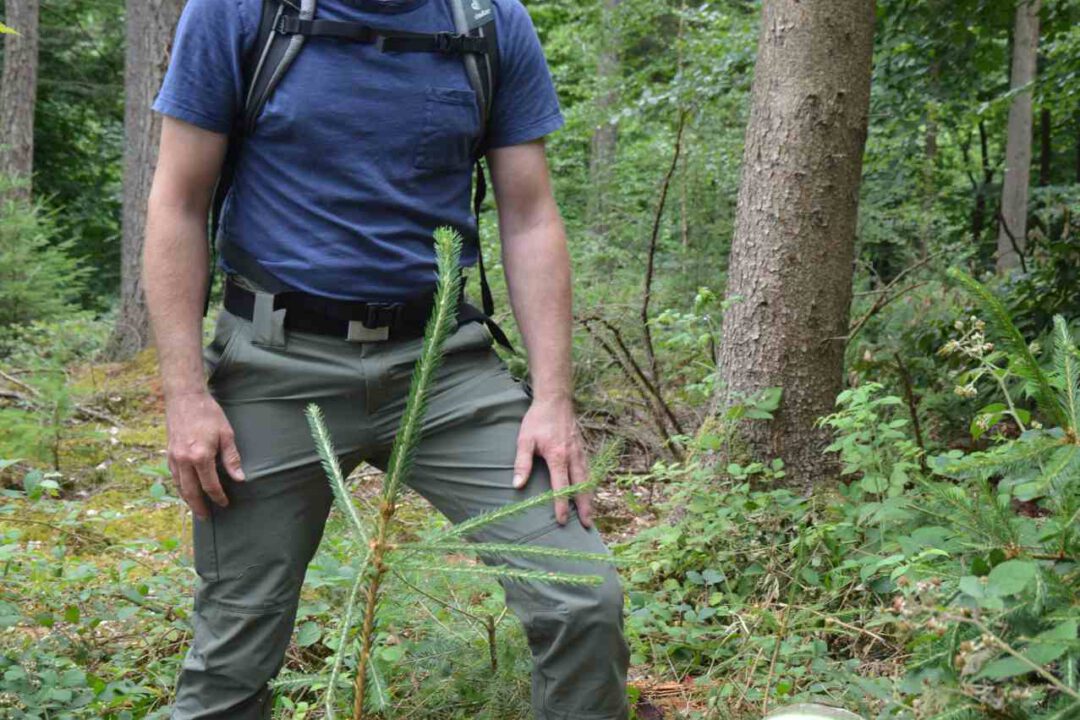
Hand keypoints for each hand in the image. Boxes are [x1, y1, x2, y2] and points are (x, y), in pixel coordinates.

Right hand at [165, 390, 244, 518]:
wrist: (185, 398)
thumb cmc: (209, 414)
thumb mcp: (226, 434)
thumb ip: (232, 458)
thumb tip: (240, 479)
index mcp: (200, 456)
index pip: (210, 485)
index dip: (218, 497)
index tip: (225, 503)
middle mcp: (184, 460)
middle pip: (190, 491)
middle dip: (198, 506)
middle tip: (205, 518)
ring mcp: (174, 457)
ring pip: (179, 485)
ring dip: (187, 499)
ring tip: (195, 508)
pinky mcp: (169, 453)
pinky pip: (174, 476)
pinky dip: (180, 486)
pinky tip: (186, 490)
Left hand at [513, 396, 592, 527]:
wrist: (555, 400)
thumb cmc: (538, 420)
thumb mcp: (524, 440)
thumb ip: (522, 463)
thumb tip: (517, 486)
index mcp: (558, 456)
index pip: (561, 486)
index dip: (561, 505)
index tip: (562, 521)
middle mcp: (573, 456)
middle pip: (581, 486)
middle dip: (584, 507)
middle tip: (586, 524)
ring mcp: (580, 452)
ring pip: (588, 479)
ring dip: (589, 498)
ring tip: (590, 514)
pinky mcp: (583, 448)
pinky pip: (589, 470)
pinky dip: (590, 484)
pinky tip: (589, 492)